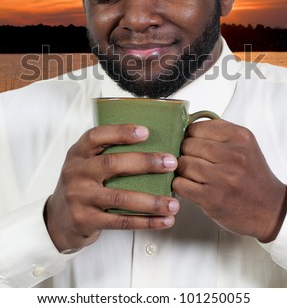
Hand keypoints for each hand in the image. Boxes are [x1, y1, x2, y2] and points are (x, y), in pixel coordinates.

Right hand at [45, 124, 178, 251]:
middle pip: (112, 164)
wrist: (58, 220)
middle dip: (146, 162)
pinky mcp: (86, 220)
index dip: (121, 132)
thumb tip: (152, 142)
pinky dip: (145, 221)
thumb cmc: (81, 185)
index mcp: (78, 153)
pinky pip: (120, 222)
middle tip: (171, 163)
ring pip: (120, 198)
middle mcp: (76, 173)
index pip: (97, 136)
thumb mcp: (85, 163)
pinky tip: (163, 220)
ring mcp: (80, 197)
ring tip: (173, 203)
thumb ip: (107, 152)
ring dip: (151, 201)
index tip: (146, 132)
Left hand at [173, 119, 286, 241]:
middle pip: (188, 145)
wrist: (269, 209)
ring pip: (183, 164)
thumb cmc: (250, 176)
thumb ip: (217, 133)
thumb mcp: (243, 146)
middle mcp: (234, 155)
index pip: (197, 127)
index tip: (195, 145)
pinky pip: (180, 184)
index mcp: (241, 137)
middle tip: (194, 161)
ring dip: (182, 170)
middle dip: (186, 153)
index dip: (190, 137)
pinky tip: (191, 187)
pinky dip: (180, 185)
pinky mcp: (213, 198)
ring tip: (193, 175)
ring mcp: (223, 178)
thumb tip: (183, 128)